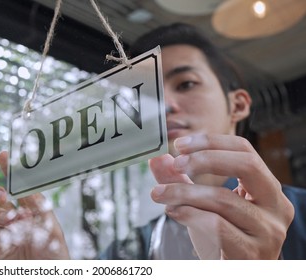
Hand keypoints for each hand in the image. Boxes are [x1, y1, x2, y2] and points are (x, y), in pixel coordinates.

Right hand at [0, 151, 69, 258]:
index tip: (3, 155)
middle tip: (3, 197)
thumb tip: (24, 188)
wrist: (46, 275)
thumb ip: (37, 206)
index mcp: (29, 209)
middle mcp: (13, 218)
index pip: (17, 186)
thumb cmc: (54, 255)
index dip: (8, 169)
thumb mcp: (50, 226)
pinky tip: (9, 236)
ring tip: (11, 220)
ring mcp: (2, 232)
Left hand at [149, 134, 293, 258]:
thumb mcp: (203, 205)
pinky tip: (174, 212)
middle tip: (176, 163)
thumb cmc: (223, 239)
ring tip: (161, 194)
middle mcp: (276, 207)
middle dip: (205, 160)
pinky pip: (216, 225)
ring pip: (223, 199)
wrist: (233, 274)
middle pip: (246, 165)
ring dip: (184, 192)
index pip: (246, 150)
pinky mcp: (251, 253)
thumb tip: (157, 159)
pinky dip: (189, 214)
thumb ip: (181, 181)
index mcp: (267, 189)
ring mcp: (267, 231)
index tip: (180, 145)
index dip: (211, 142)